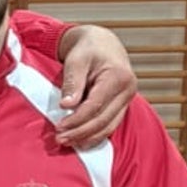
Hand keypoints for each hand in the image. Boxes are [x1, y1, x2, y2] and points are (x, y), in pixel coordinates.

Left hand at [55, 24, 136, 147]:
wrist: (102, 43)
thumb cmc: (88, 49)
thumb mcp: (76, 59)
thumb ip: (73, 82)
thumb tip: (66, 105)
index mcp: (118, 77)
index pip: (96, 105)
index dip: (77, 119)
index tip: (59, 127)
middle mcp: (127, 91)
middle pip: (104, 119)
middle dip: (81, 132)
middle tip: (60, 139)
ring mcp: (127, 99)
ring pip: (109, 126)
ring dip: (88, 138)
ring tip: (67, 143)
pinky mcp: (121, 105)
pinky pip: (110, 124)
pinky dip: (96, 135)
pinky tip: (81, 142)